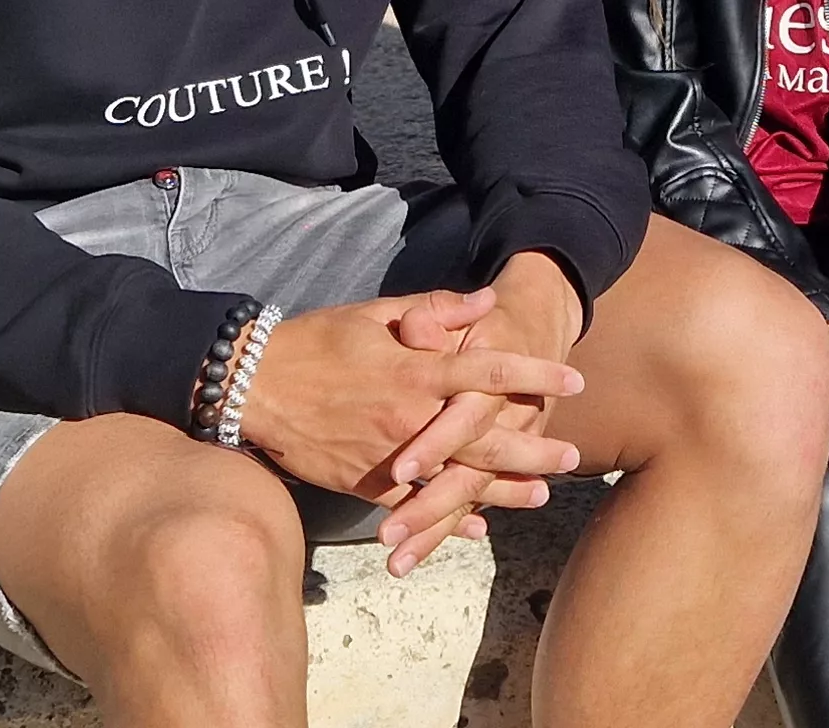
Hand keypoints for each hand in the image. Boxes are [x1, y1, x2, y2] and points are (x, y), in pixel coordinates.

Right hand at [240, 283, 582, 569]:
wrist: (254, 388)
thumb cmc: (317, 342)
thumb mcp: (374, 314)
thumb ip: (434, 310)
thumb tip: (486, 302)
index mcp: (414, 371)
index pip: (488, 372)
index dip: (534, 374)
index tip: (573, 378)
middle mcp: (409, 419)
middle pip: (486, 440)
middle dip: (533, 449)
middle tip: (574, 456)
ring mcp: (389, 458)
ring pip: (457, 481)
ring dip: (503, 491)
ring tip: (541, 494)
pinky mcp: (367, 485)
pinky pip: (416, 507)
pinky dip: (448, 519)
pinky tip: (476, 526)